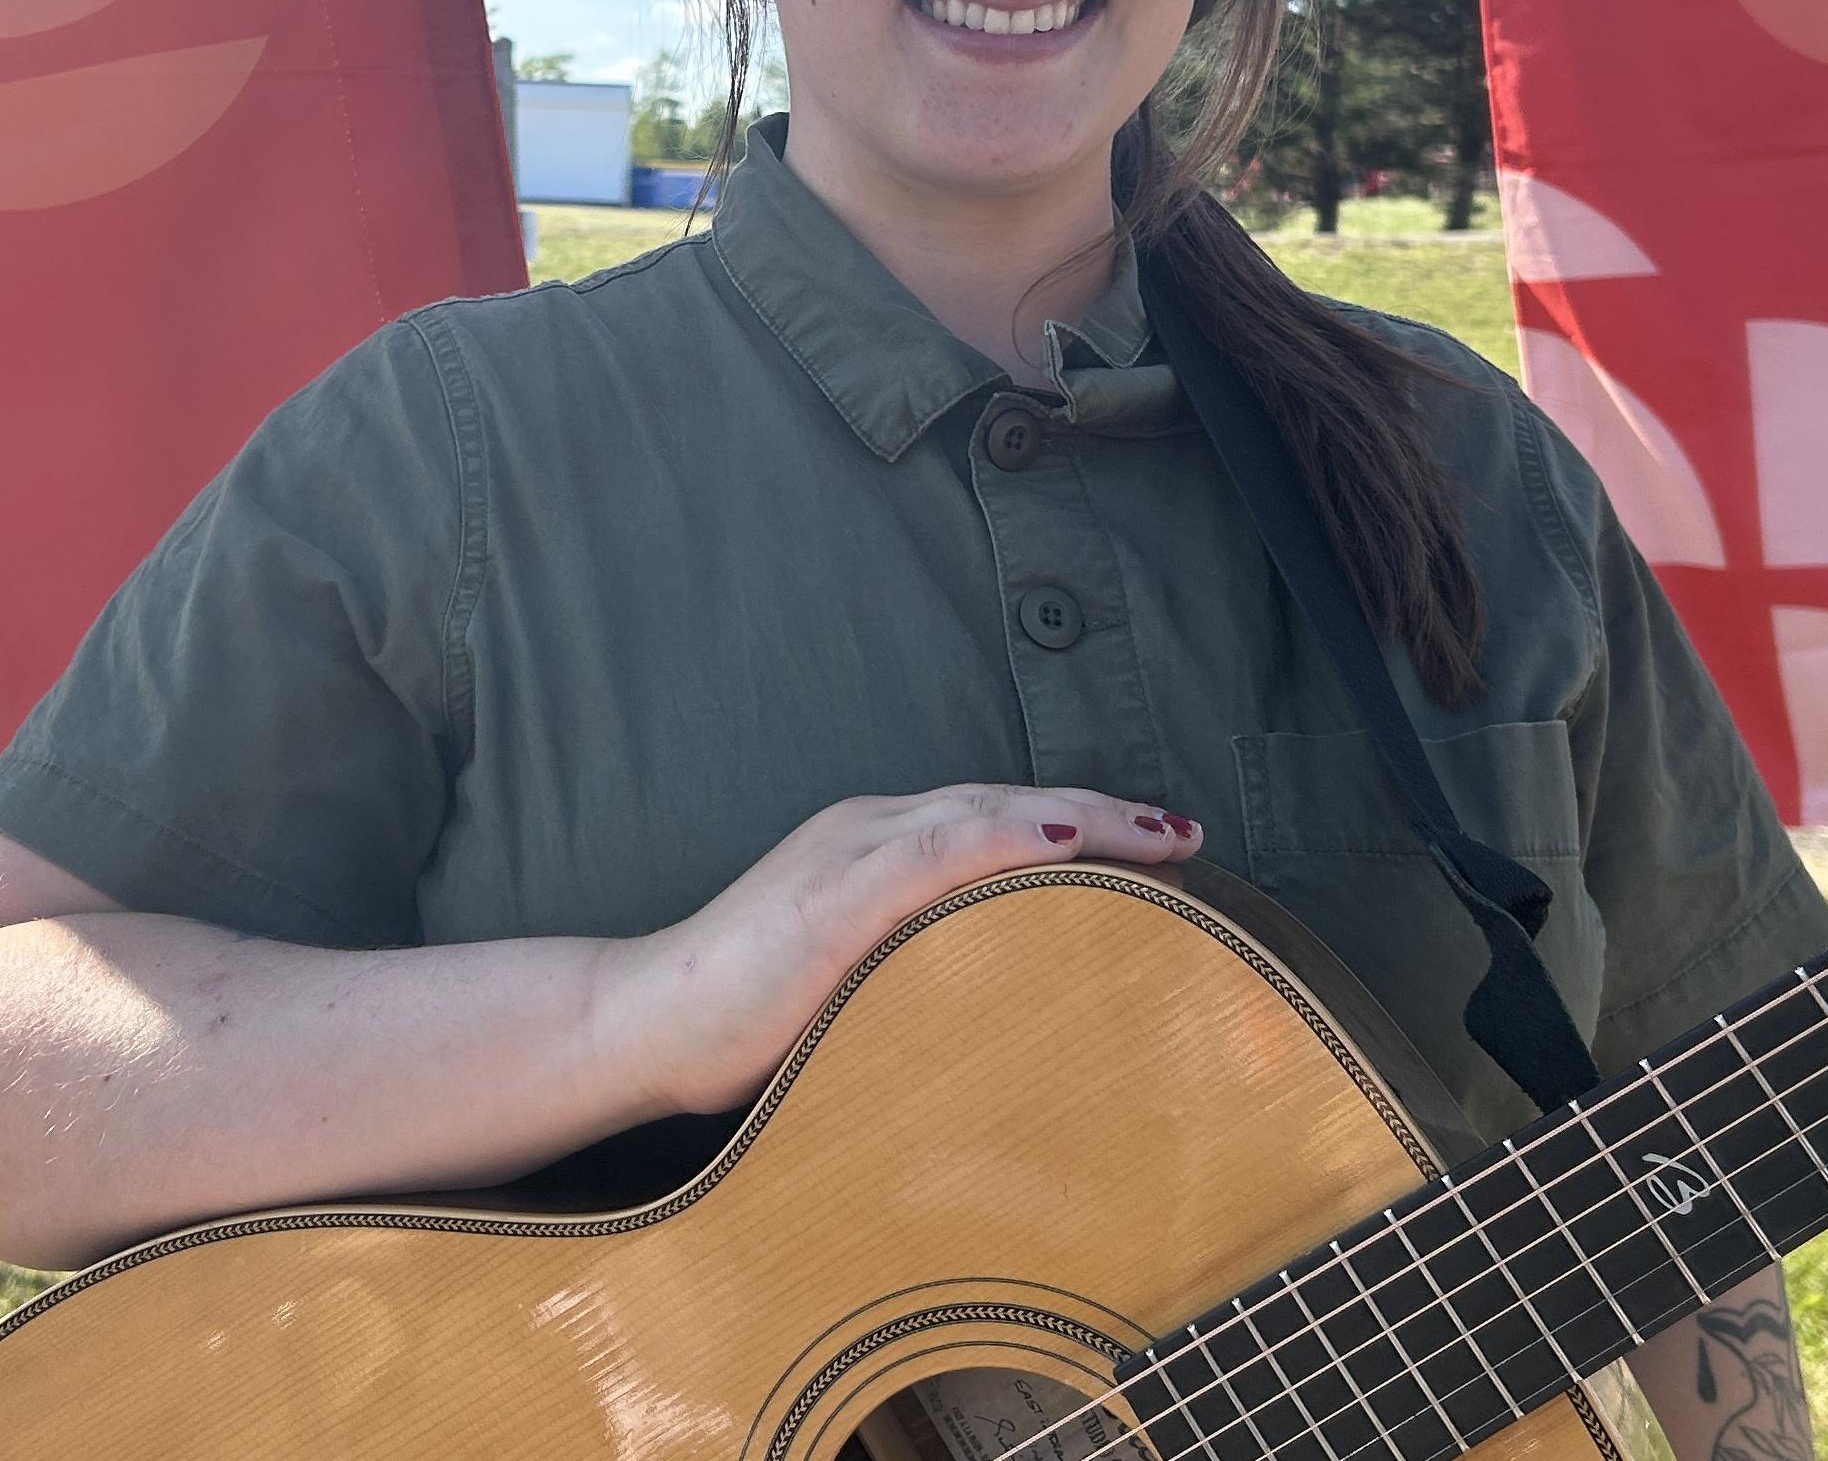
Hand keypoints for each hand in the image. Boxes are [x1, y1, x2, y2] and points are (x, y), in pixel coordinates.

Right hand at [586, 783, 1201, 1119]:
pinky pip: (932, 849)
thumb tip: (996, 1008)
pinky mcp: (832, 894)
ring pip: (986, 812)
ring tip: (1160, 835)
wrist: (640, 1024)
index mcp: (873, 849)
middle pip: (1009, 803)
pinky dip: (1002, 838)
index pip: (997, 820)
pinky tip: (1060, 843)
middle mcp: (868, 830)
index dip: (1083, 826)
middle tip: (1187, 833)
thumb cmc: (740, 1019)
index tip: (1159, 847)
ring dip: (1082, 819)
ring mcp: (849, 854)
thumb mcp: (849, 983)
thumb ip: (913, 967)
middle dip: (1104, 813)